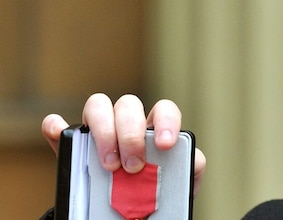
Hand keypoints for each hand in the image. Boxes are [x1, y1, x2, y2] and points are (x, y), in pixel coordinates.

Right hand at [42, 93, 205, 195]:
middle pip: (128, 105)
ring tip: (109, 165)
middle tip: (132, 166)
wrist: (132, 216)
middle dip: (130, 133)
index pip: (163, 109)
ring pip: (98, 106)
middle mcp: (128, 124)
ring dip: (103, 132)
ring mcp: (98, 133)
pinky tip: (57, 130)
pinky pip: (60, 127)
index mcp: (155, 130)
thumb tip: (194, 159)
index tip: (164, 145)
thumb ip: (189, 168)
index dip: (165, 121)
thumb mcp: (179, 184)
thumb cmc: (156, 196)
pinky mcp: (73, 147)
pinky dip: (56, 127)